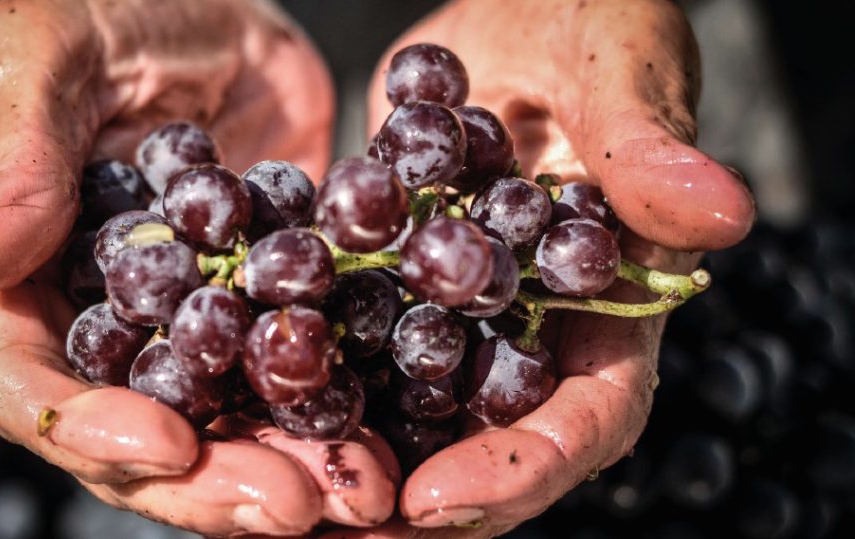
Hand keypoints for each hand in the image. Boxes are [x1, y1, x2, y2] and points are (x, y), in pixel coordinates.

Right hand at [0, 0, 399, 534]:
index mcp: (17, 273)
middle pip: (138, 436)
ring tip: (360, 491)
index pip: (27, 382)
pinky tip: (387, 438)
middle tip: (300, 502)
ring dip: (287, 466)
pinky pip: (292, 375)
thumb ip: (14, 148)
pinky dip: (334, 413)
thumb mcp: (51, 43)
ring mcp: (185, 325)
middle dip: (214, 482)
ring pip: (225, 426)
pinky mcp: (261, 309)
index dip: (90, 429)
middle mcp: (96, 321)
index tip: (172, 444)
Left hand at [323, 0, 754, 535]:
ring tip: (281, 481)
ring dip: (352, 452)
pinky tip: (248, 387)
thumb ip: (646, 140)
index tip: (438, 500)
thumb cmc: (590, 16)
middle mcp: (536, 326)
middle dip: (418, 494)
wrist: (513, 5)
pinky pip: (356, 339)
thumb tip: (719, 215)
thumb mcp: (616, 56)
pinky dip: (311, 371)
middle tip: (334, 518)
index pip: (586, 417)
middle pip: (486, 443)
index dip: (520, 468)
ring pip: (413, 409)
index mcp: (613, 300)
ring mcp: (463, 312)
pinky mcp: (398, 281)